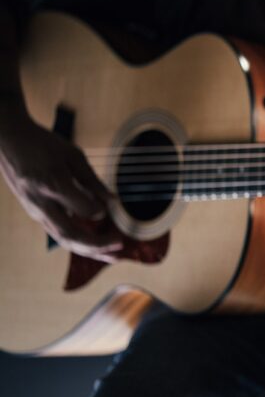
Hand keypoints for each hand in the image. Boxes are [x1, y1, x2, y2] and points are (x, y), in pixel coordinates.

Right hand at [0, 115, 121, 261]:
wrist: (9, 141)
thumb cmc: (43, 144)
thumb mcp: (73, 155)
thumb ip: (92, 181)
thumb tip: (113, 202)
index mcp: (53, 184)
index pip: (82, 209)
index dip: (100, 211)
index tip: (111, 207)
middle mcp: (42, 203)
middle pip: (70, 235)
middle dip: (97, 246)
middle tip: (121, 246)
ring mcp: (36, 211)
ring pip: (63, 239)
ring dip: (90, 250)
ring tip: (113, 256)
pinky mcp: (35, 213)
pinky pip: (58, 233)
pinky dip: (79, 242)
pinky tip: (97, 245)